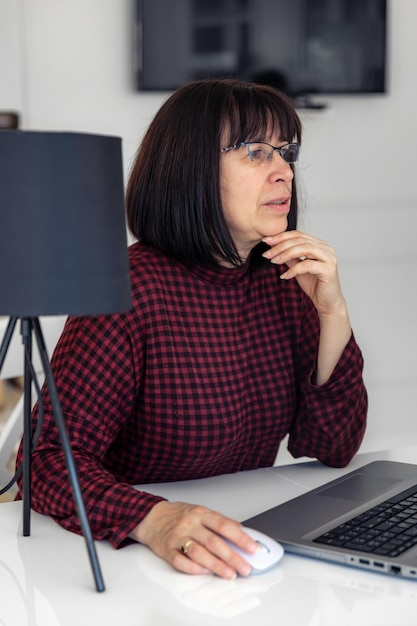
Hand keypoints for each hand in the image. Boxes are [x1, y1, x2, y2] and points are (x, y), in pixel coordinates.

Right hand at [131, 500, 258, 578]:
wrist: (151, 516)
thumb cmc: (178, 515)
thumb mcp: (201, 511)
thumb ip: (219, 521)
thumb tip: (242, 532)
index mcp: (201, 513)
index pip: (224, 525)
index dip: (240, 537)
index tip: (252, 548)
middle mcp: (190, 524)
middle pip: (213, 542)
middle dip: (232, 557)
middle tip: (244, 567)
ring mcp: (178, 536)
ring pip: (199, 553)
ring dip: (216, 565)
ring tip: (229, 574)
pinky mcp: (167, 549)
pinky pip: (181, 561)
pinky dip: (194, 568)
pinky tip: (205, 572)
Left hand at [262, 230, 345, 316]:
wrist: (326, 303)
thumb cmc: (314, 285)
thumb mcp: (297, 268)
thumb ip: (289, 257)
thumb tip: (273, 246)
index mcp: (319, 245)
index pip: (298, 235)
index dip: (281, 236)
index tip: (266, 241)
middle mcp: (326, 249)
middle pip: (300, 240)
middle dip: (280, 246)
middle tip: (266, 254)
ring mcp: (329, 258)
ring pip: (305, 248)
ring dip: (286, 254)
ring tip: (274, 262)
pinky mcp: (329, 270)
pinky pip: (307, 265)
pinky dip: (293, 270)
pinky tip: (285, 276)